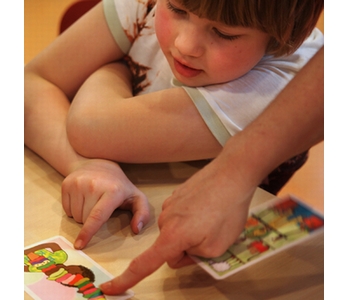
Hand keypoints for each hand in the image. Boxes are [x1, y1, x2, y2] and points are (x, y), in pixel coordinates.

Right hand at [61, 159, 149, 248]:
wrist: (99, 163)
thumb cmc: (119, 186)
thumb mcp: (136, 197)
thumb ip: (143, 213)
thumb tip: (136, 229)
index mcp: (112, 190)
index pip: (97, 216)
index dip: (88, 233)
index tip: (79, 245)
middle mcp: (93, 185)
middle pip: (84, 219)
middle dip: (91, 221)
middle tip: (99, 207)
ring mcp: (78, 183)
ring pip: (75, 215)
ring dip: (82, 215)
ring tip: (91, 202)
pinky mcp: (67, 183)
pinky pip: (66, 209)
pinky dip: (73, 209)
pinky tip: (82, 198)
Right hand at [100, 158, 254, 294]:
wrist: (231, 173)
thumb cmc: (227, 210)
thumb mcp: (217, 247)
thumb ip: (196, 256)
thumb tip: (186, 251)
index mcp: (172, 236)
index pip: (144, 264)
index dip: (126, 279)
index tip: (110, 288)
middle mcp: (165, 220)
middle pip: (168, 246)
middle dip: (185, 248)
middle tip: (210, 237)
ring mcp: (170, 204)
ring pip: (175, 230)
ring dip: (190, 231)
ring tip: (212, 218)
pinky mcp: (177, 194)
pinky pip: (180, 214)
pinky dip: (192, 217)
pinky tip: (208, 207)